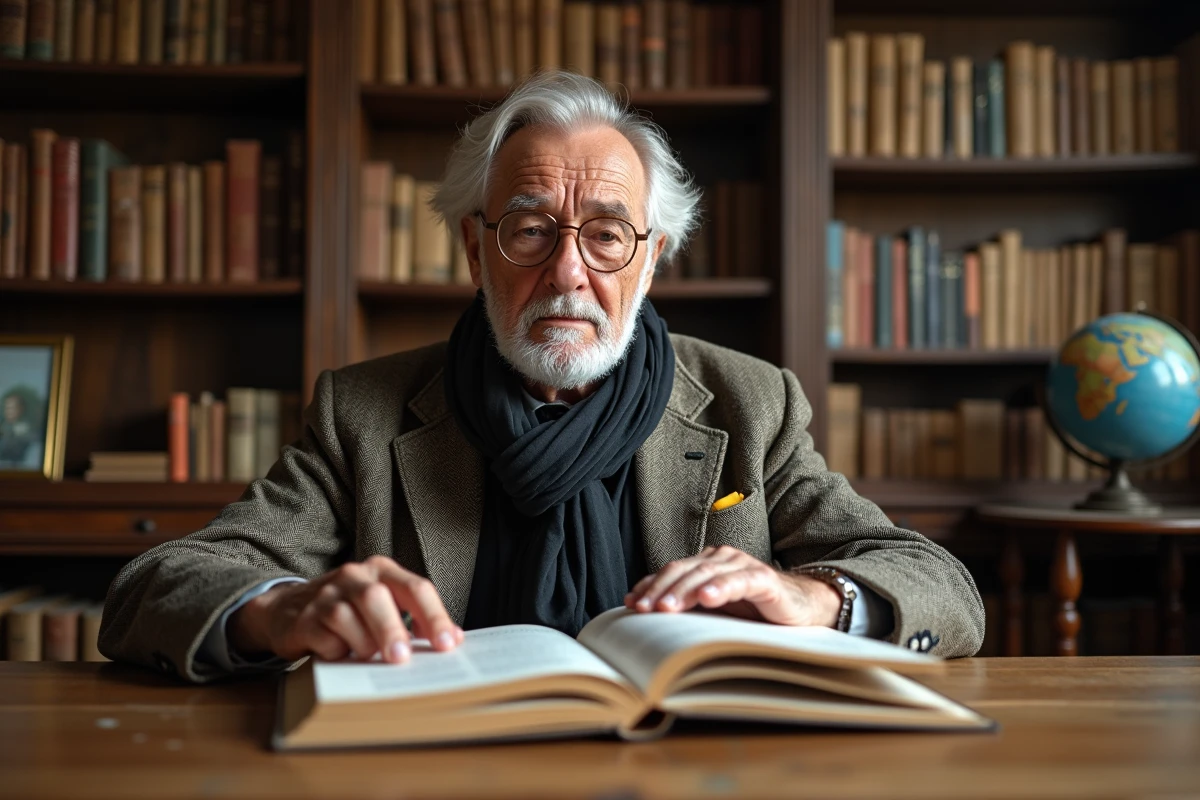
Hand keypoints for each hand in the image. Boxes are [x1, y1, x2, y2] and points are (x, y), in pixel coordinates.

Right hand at [228, 556, 463, 663]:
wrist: (288, 610)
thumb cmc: (349, 611)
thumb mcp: (383, 606)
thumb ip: (415, 618)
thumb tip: (453, 638)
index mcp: (382, 570)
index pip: (415, 588)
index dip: (433, 616)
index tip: (447, 644)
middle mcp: (354, 575)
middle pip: (377, 597)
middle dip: (393, 630)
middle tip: (403, 659)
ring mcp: (326, 594)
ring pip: (347, 617)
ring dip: (362, 643)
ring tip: (368, 656)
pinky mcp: (304, 618)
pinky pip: (324, 637)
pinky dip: (337, 651)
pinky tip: (340, 655)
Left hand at [623, 545, 841, 626]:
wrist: (800, 609)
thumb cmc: (753, 611)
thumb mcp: (713, 610)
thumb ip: (685, 605)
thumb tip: (642, 611)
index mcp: (705, 563)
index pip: (670, 572)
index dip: (650, 586)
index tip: (631, 604)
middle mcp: (721, 559)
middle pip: (683, 570)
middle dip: (660, 589)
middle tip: (644, 609)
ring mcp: (742, 566)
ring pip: (706, 574)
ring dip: (684, 590)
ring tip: (667, 607)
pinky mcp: (764, 579)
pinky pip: (740, 581)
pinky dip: (722, 588)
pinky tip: (708, 598)